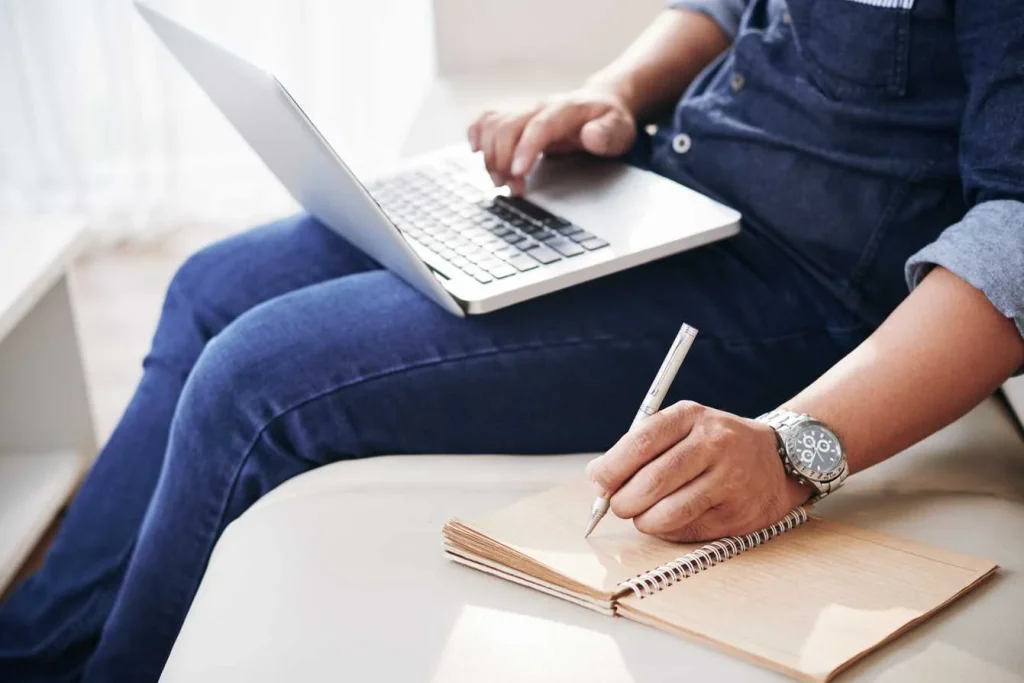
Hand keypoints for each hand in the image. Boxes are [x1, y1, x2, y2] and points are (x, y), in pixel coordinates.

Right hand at [466, 85, 636, 194]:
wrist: (601, 103)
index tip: (517, 172)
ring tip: (501, 181)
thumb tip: (589, 136)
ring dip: (489, 155)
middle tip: (512, 187)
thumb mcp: (621, 128)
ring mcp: (525, 110)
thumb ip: (607, 133)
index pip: (539, 125)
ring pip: (492, 123)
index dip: (525, 148)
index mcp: (566, 109)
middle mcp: (540, 106)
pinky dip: (475, 135)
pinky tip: (477, 153)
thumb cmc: (610, 120)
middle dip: (502, 160)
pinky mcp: (515, 116)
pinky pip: (486, 119)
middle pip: (508, 126)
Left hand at [586, 401, 811, 541]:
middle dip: (623, 501)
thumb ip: (640, 448)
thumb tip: (597, 480)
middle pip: (651, 482)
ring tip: (643, 514)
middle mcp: (713, 444)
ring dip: (644, 520)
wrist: (777, 459)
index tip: (598, 484)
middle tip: (619, 505)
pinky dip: (668, 530)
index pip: (640, 444)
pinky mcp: (738, 513)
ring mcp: (730, 479)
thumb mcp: (681, 428)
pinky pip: (687, 530)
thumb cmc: (713, 444)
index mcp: (690, 416)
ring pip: (667, 512)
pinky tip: (671, 519)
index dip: (610, 470)